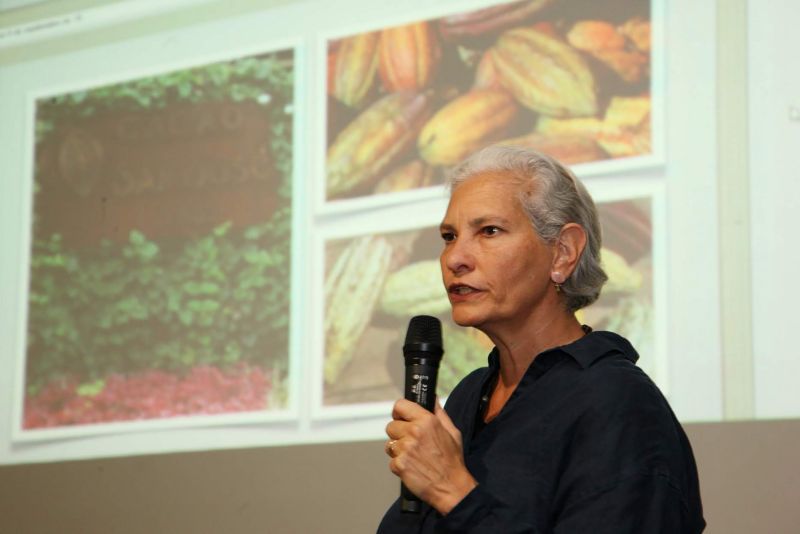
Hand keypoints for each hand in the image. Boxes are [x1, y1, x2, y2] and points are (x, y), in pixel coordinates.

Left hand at [385, 399, 476, 514]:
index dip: (399, 412)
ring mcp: (405, 449)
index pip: (400, 405)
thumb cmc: (452, 460)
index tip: (401, 417)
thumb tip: (431, 397)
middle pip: (391, 426)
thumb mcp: (452, 432)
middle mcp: (414, 432)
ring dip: (398, 450)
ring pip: (390, 444)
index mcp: (427, 421)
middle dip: (399, 433)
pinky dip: (400, 465)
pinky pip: (392, 461)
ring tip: (413, 456)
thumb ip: (439, 413)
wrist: (451, 487)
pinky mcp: (399, 464)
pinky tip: (412, 467)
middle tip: (411, 442)